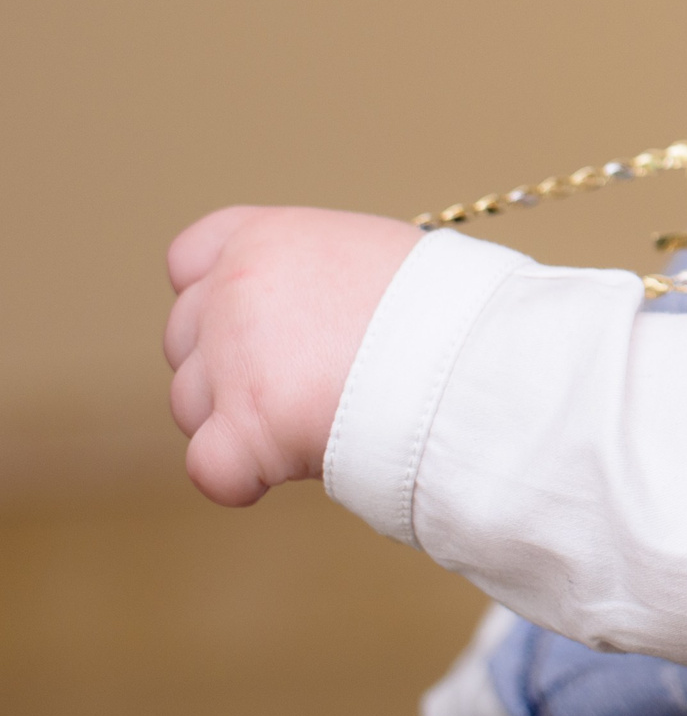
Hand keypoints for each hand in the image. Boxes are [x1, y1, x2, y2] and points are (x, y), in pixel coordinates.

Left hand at [164, 205, 421, 505]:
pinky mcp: (245, 430)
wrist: (471, 351)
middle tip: (298, 380)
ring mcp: (232, 361)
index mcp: (267, 238)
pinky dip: (241, 477)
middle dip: (227, 365)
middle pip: (185, 339)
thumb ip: (315, 271)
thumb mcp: (373, 253)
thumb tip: (306, 307)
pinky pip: (209, 468)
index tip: (251, 322)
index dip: (211, 294)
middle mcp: (233, 290)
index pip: (190, 258)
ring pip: (190, 405)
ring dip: (235, 421)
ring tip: (312, 420)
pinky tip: (284, 469)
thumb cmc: (446, 304)